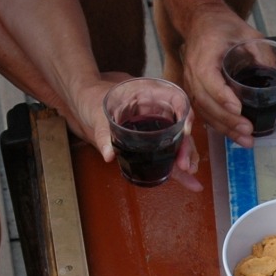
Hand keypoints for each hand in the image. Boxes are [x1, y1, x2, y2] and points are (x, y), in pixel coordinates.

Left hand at [74, 73, 202, 190]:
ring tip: (188, 173)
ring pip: (177, 142)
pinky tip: (190, 182)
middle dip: (186, 146)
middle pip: (179, 126)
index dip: (185, 113)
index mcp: (148, 94)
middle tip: (184, 164)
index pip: (175, 98)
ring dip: (185, 158)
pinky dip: (177, 169)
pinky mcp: (152, 142)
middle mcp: (157, 109)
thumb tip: (108, 155)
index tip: (186, 130)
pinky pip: (167, 154)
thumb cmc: (92, 99)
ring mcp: (156, 126)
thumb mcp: (96, 112)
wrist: (85, 103)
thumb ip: (102, 133)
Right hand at [180, 3, 261, 147]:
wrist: (201, 22)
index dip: (222, 95)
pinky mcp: (195, 91)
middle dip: (227, 119)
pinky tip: (235, 136)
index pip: (209, 78)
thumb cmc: (223, 26)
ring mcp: (191, 83)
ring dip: (224, 128)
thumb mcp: (247, 32)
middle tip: (248, 130)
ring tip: (246, 140)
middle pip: (206, 101)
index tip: (238, 109)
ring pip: (204, 111)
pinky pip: (204, 112)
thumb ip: (262, 52)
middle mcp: (193, 71)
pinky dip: (219, 126)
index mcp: (204, 54)